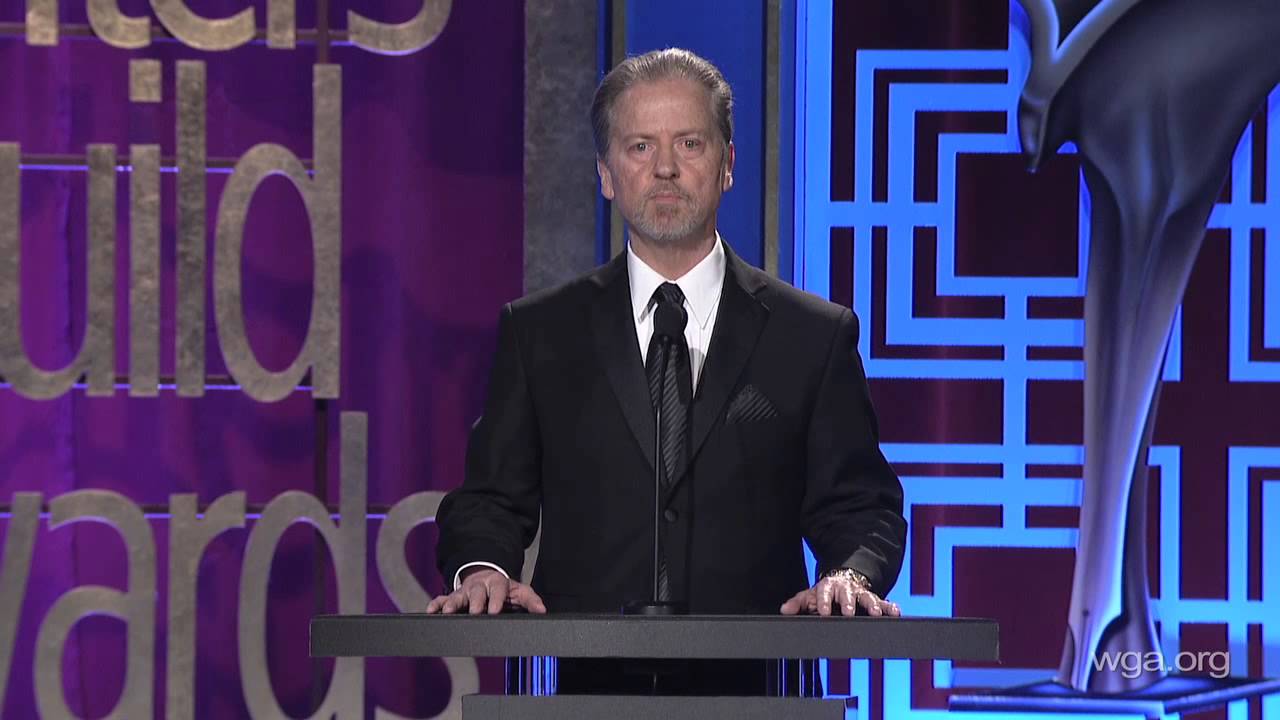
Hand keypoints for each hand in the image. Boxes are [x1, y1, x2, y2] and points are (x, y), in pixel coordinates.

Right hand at [425, 568, 546, 614]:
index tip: (495, 610)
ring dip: (452, 603)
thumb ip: (530, 600)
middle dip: (475, 603)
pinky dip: (436, 604)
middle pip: (477, 593)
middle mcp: (480, 586)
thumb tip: (542, 610)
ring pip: (458, 596)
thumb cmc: (503, 589)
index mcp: (497, 583)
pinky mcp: (453, 596)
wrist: (486, 575)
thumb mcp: (519, 591)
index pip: (498, 590)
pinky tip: (431, 611)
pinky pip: (442, 599)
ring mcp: (465, 591)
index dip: (496, 600)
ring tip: (448, 612)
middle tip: (474, 612)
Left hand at [779, 570, 900, 616]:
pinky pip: (884, 602)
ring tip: (876, 614)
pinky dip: (890, 607)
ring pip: (867, 597)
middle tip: (849, 613)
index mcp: (828, 587)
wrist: (843, 579)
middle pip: (847, 595)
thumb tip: (784, 610)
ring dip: (872, 605)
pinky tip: (896, 612)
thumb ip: (798, 603)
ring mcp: (860, 593)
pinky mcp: (874, 598)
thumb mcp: (809, 596)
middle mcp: (845, 589)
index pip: (824, 594)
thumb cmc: (825, 592)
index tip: (823, 612)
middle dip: (848, 604)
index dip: (824, 603)